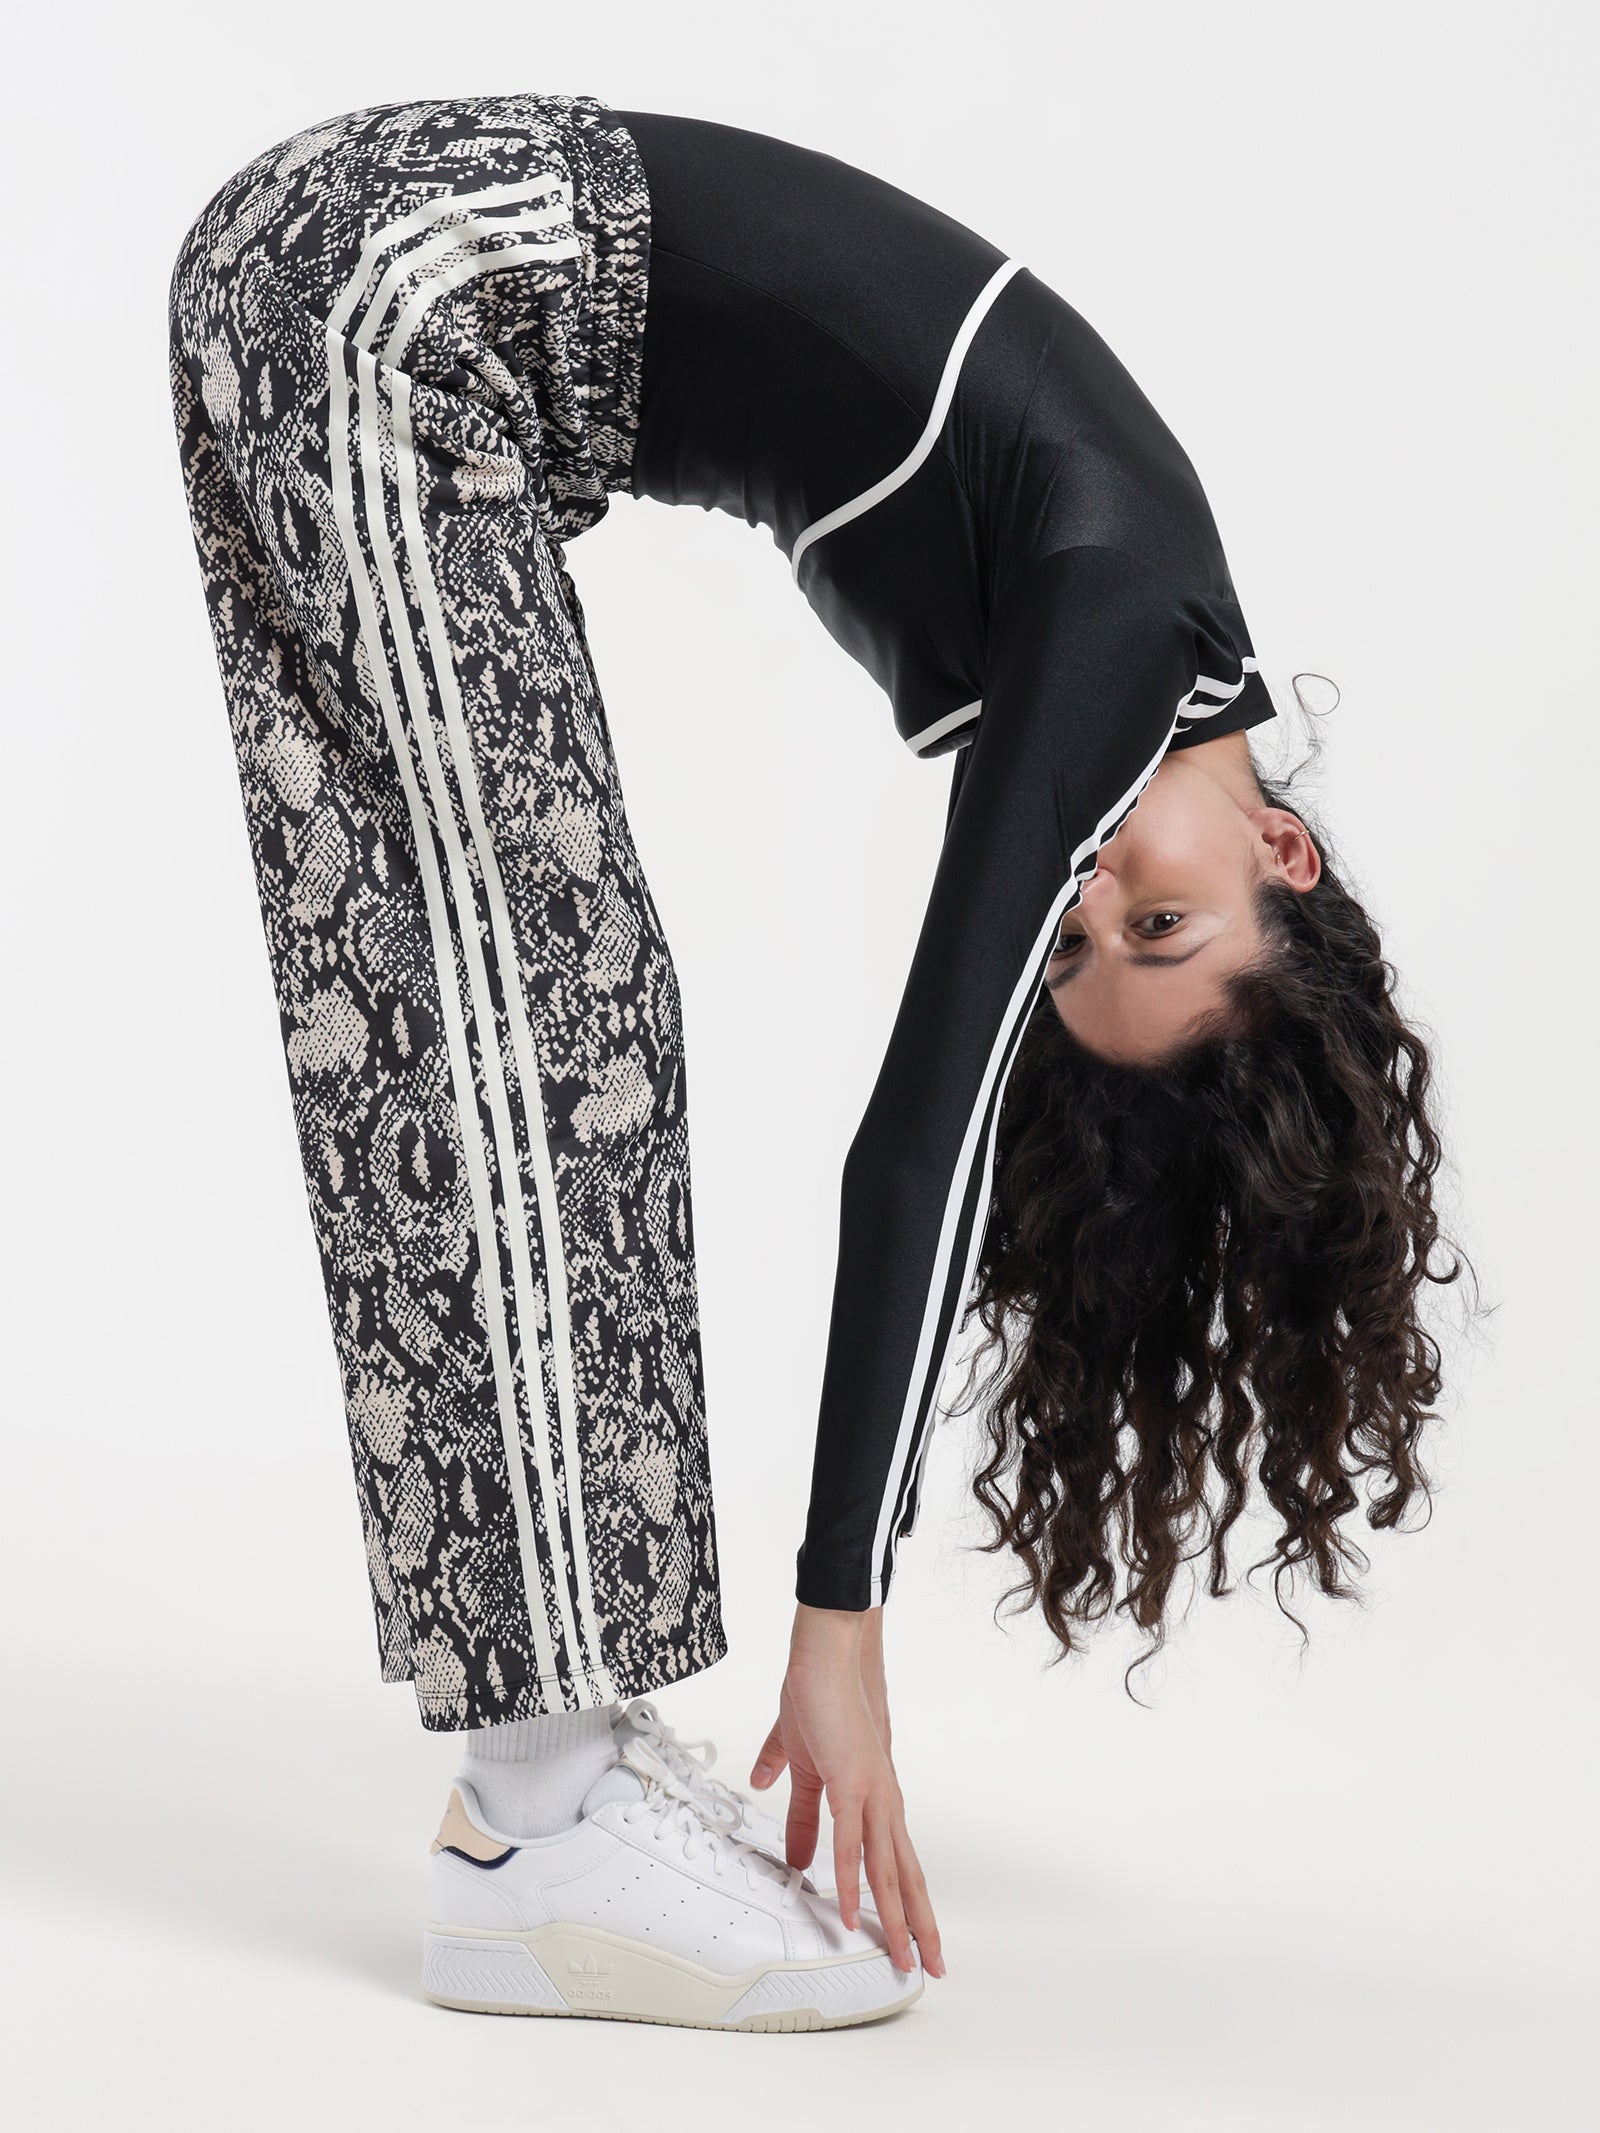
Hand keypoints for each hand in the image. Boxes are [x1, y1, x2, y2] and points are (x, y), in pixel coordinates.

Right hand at [750, 1604, 942, 1978]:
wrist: (824, 1656)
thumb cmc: (818, 1700)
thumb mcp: (804, 1769)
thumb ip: (799, 1811)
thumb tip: (790, 1851)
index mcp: (875, 1799)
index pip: (894, 1861)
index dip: (903, 1901)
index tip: (911, 1937)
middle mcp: (884, 1802)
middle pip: (906, 1876)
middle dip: (920, 1925)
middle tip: (930, 1967)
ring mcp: (873, 1795)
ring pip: (889, 1870)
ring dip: (897, 1918)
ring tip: (905, 1959)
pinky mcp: (852, 1785)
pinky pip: (852, 1845)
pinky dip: (853, 1882)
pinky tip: (852, 1913)